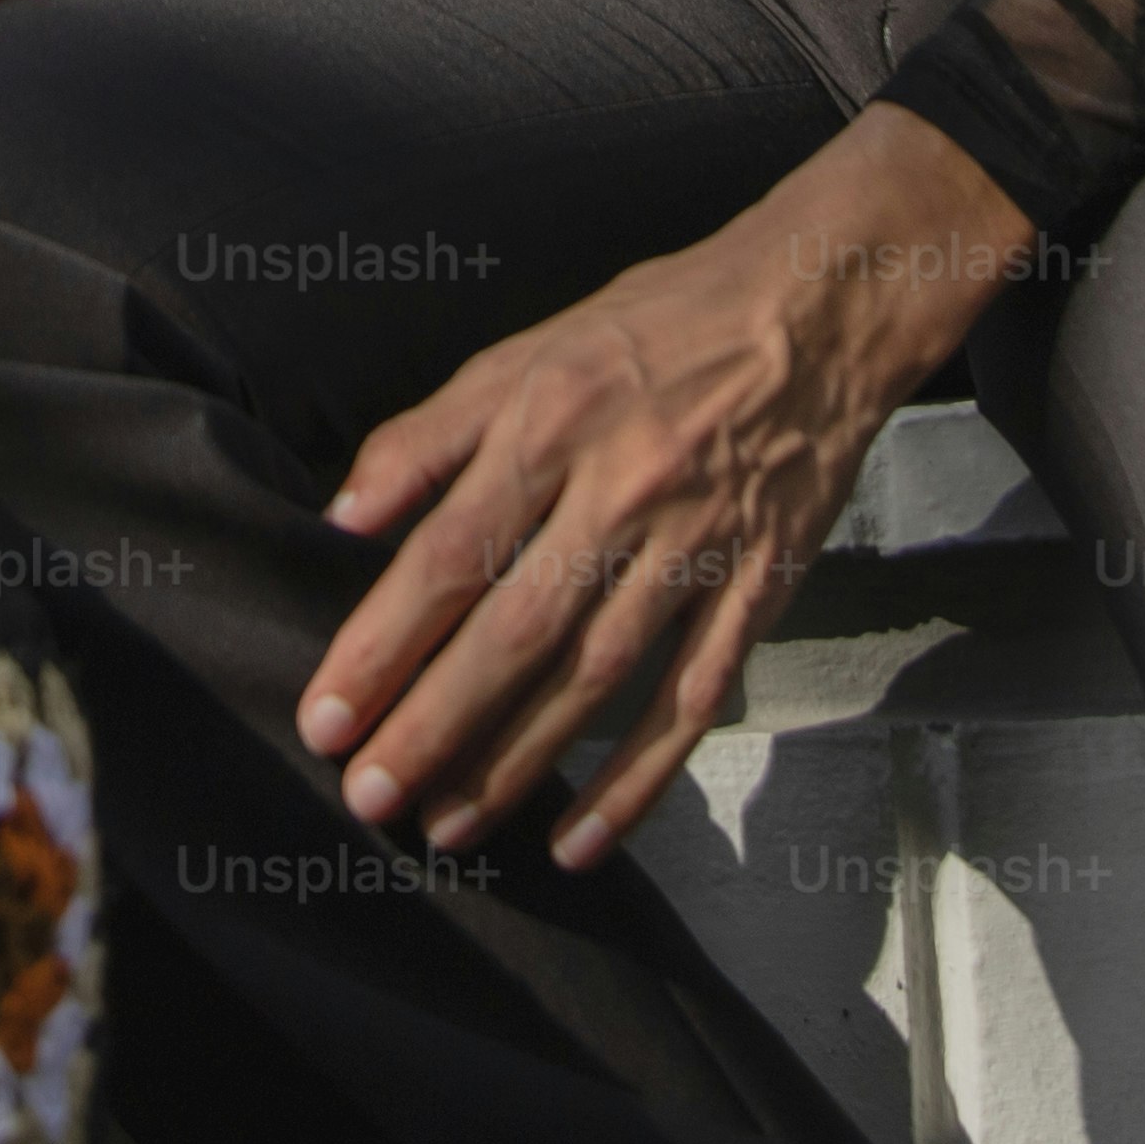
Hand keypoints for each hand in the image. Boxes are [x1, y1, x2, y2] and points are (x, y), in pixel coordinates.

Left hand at [296, 105, 1033, 869]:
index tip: (327, 714)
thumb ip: (428, 436)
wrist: (817, 304)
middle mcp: (620, 489)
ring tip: (449, 827)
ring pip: (594, 677)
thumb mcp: (527, 350)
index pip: (448, 553)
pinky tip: (580, 838)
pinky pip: (690, 699)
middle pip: (514, 629)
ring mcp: (696, 544)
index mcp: (551, 423)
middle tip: (370, 797)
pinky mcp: (759, 586)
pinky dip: (637, 780)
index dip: (383, 642)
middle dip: (433, 725)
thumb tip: (341, 516)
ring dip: (516, 762)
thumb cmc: (657, 327)